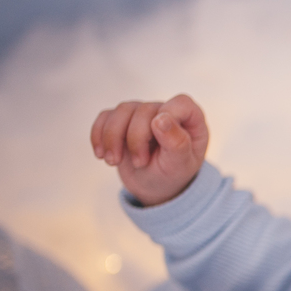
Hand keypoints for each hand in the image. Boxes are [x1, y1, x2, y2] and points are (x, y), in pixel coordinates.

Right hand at [91, 94, 208, 205]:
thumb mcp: (180, 164)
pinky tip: (101, 154)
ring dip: (112, 137)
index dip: (167, 117)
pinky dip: (99, 135)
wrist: (154, 186)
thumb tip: (160, 119)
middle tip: (139, 163)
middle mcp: (166, 111)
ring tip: (113, 162)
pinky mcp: (122, 120)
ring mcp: (143, 114)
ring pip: (122, 111)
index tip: (158, 140)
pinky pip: (105, 117)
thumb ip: (176, 142)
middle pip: (144, 110)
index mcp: (190, 120)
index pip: (180, 103)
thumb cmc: (173, 174)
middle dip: (136, 139)